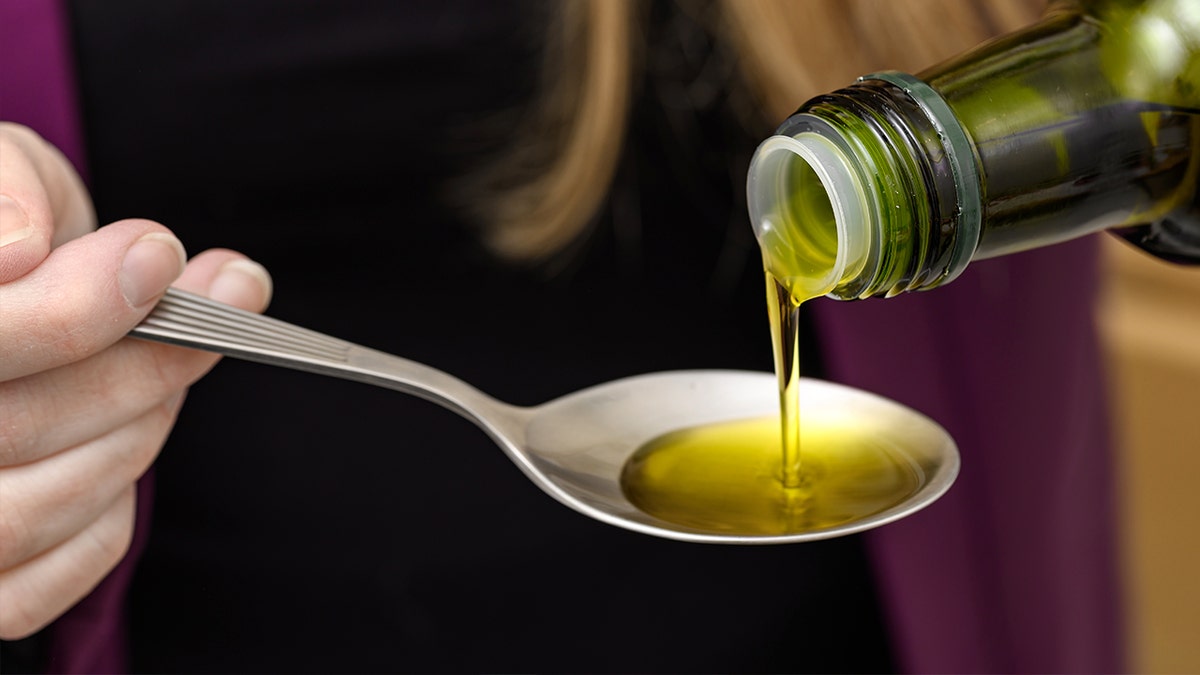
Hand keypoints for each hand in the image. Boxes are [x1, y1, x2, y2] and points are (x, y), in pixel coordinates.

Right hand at [0, 122, 272, 638]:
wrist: (6, 284)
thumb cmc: (4, 224)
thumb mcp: (0, 166)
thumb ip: (5, 189)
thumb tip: (17, 251)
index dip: (74, 310)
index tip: (158, 255)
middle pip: (12, 429)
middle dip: (139, 364)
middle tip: (218, 302)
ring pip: (31, 510)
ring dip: (136, 430)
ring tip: (179, 361)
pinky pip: (48, 575)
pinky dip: (110, 509)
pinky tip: (123, 437)